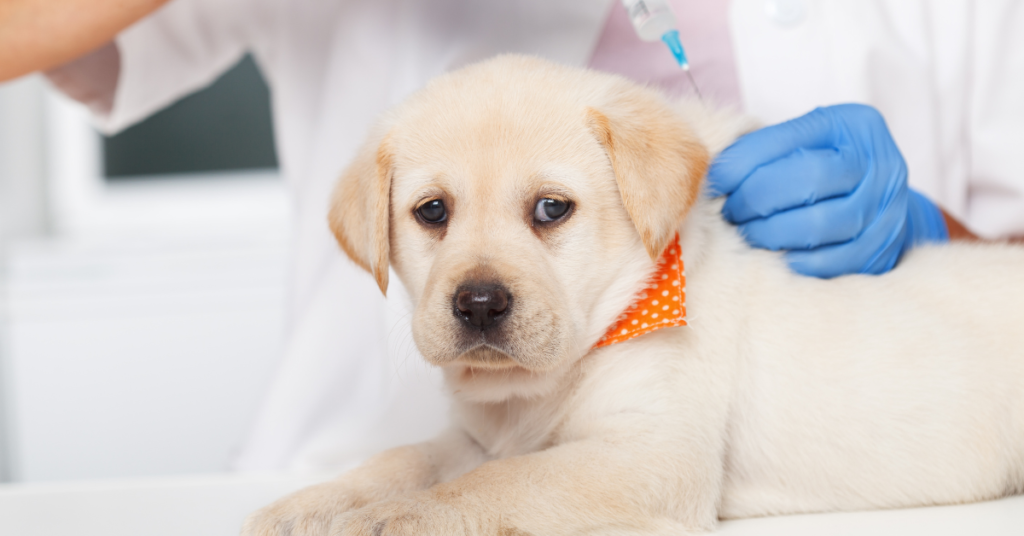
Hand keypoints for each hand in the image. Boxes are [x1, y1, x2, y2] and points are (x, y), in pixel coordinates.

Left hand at [707, 104, 947, 277]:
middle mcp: (880, 164)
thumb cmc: (824, 166)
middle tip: (730, 212)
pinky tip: (775, 256)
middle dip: (755, 199)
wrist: (879, 203)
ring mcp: (887, 210)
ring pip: (817, 225)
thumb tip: (711, 174)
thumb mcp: (803, 141)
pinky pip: (831, 263)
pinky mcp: (882, 251)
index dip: (742, 163)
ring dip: (769, 234)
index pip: (788, 139)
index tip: (714, 182)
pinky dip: (794, 261)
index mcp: (853, 125)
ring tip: (748, 233)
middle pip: (808, 179)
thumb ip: (765, 149)